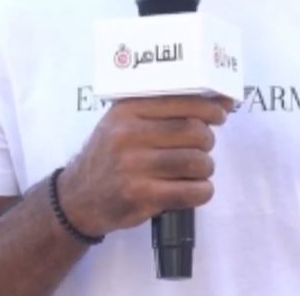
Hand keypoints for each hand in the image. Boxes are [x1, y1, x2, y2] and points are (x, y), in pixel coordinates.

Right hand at [57, 95, 233, 237]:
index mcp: (127, 111)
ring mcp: (134, 167)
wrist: (78, 197)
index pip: (180, 101)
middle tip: (203, 146)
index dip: (209, 107)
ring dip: (206, 167)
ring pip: (196, 162)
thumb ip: (159, 110)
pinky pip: (191, 191)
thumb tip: (217, 101)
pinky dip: (202, 190)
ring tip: (196, 169)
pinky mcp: (141, 196)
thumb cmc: (109, 154)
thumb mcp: (121, 122)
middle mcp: (128, 135)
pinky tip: (195, 188)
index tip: (221, 112)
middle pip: (194, 132)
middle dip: (207, 140)